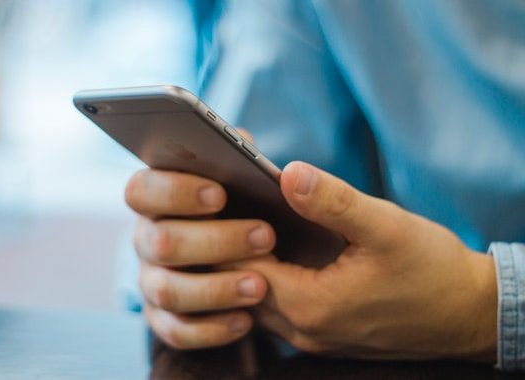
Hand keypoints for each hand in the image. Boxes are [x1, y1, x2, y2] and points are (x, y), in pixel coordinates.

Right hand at [125, 168, 275, 348]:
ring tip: (260, 286)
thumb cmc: (241, 205)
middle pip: (160, 242)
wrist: (248, 255)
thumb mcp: (241, 177)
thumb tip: (246, 146)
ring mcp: (151, 281)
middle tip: (265, 236)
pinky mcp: (163, 318)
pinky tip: (246, 320)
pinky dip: (211, 329)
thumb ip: (239, 156)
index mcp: (154, 198)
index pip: (141, 190)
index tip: (219, 195)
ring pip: (167, 290)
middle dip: (215, 241)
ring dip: (215, 289)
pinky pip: (176, 331)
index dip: (175, 192)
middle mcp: (146, 239)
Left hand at [230, 161, 497, 360]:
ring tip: (244, 223)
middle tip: (225, 206)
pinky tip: (275, 249)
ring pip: (256, 299)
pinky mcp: (322, 334)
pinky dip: (268, 278)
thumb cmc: (433, 271)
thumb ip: (333, 201)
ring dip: (246, 265)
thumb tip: (288, 173)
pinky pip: (278, 307)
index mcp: (309, 305)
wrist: (469, 314)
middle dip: (228, 247)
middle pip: (240, 286)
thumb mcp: (385, 226)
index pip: (239, 267)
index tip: (220, 199)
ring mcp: (311, 337)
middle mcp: (302, 329)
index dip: (226, 232)